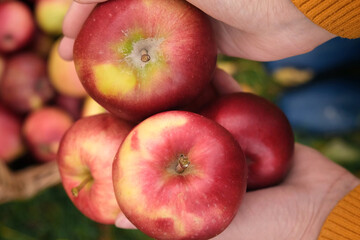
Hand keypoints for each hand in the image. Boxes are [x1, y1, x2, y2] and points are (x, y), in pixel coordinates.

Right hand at [59, 0, 334, 60]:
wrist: (297, 8)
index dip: (84, 10)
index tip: (66, 35)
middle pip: (124, 18)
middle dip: (96, 38)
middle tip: (71, 61)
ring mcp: (192, 23)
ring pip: (147, 42)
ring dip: (123, 60)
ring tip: (96, 79)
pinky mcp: (210, 48)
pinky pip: (175, 62)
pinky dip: (157, 73)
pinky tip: (139, 88)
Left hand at [113, 69, 359, 239]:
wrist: (325, 209)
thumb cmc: (271, 228)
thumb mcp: (218, 230)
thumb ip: (174, 225)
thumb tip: (114, 220)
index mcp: (201, 186)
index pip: (166, 160)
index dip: (148, 142)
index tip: (126, 122)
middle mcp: (215, 165)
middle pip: (187, 133)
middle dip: (172, 113)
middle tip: (150, 92)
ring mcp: (236, 145)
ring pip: (211, 115)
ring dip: (197, 95)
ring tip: (178, 75)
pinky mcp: (257, 131)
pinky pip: (240, 104)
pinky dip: (228, 88)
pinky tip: (213, 71)